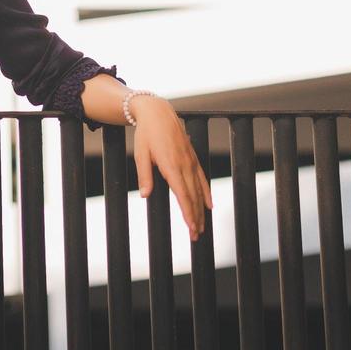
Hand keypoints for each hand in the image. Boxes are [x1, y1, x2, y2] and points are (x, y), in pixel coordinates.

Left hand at [132, 99, 212, 241]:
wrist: (158, 112)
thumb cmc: (146, 134)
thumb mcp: (141, 154)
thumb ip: (144, 175)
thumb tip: (145, 195)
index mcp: (171, 166)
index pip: (182, 194)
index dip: (188, 212)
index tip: (191, 227)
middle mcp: (184, 165)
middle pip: (193, 196)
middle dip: (195, 218)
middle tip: (196, 236)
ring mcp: (190, 161)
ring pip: (198, 190)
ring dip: (201, 210)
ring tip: (201, 227)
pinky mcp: (192, 158)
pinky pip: (201, 179)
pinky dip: (206, 193)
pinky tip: (209, 206)